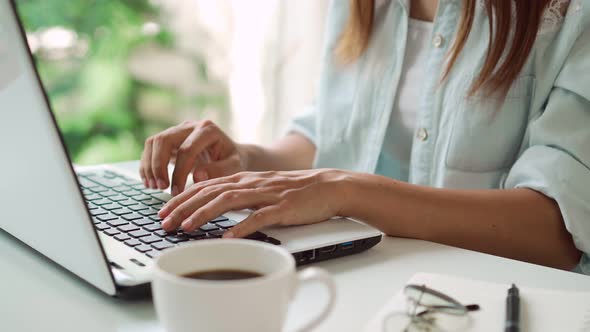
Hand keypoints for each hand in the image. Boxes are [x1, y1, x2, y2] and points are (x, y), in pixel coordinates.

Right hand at [140, 120, 246, 195]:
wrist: (230, 154)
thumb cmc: (233, 161)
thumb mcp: (234, 166)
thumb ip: (219, 170)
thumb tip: (197, 175)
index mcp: (207, 129)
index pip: (187, 149)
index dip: (179, 172)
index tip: (176, 191)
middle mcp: (190, 126)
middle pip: (164, 140)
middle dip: (158, 166)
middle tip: (161, 187)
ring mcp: (178, 130)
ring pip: (153, 142)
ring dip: (149, 165)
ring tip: (154, 186)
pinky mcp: (170, 139)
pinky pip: (151, 148)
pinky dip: (147, 165)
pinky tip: (150, 182)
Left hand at [157, 169, 349, 237]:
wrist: (328, 186)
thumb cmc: (296, 191)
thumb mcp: (263, 188)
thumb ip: (241, 195)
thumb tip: (216, 205)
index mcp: (245, 179)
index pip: (206, 184)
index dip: (183, 196)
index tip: (164, 209)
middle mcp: (252, 183)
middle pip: (210, 191)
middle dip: (184, 206)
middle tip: (164, 221)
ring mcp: (267, 194)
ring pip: (228, 201)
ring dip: (204, 214)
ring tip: (186, 227)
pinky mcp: (282, 207)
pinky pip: (259, 217)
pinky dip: (241, 227)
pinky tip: (227, 238)